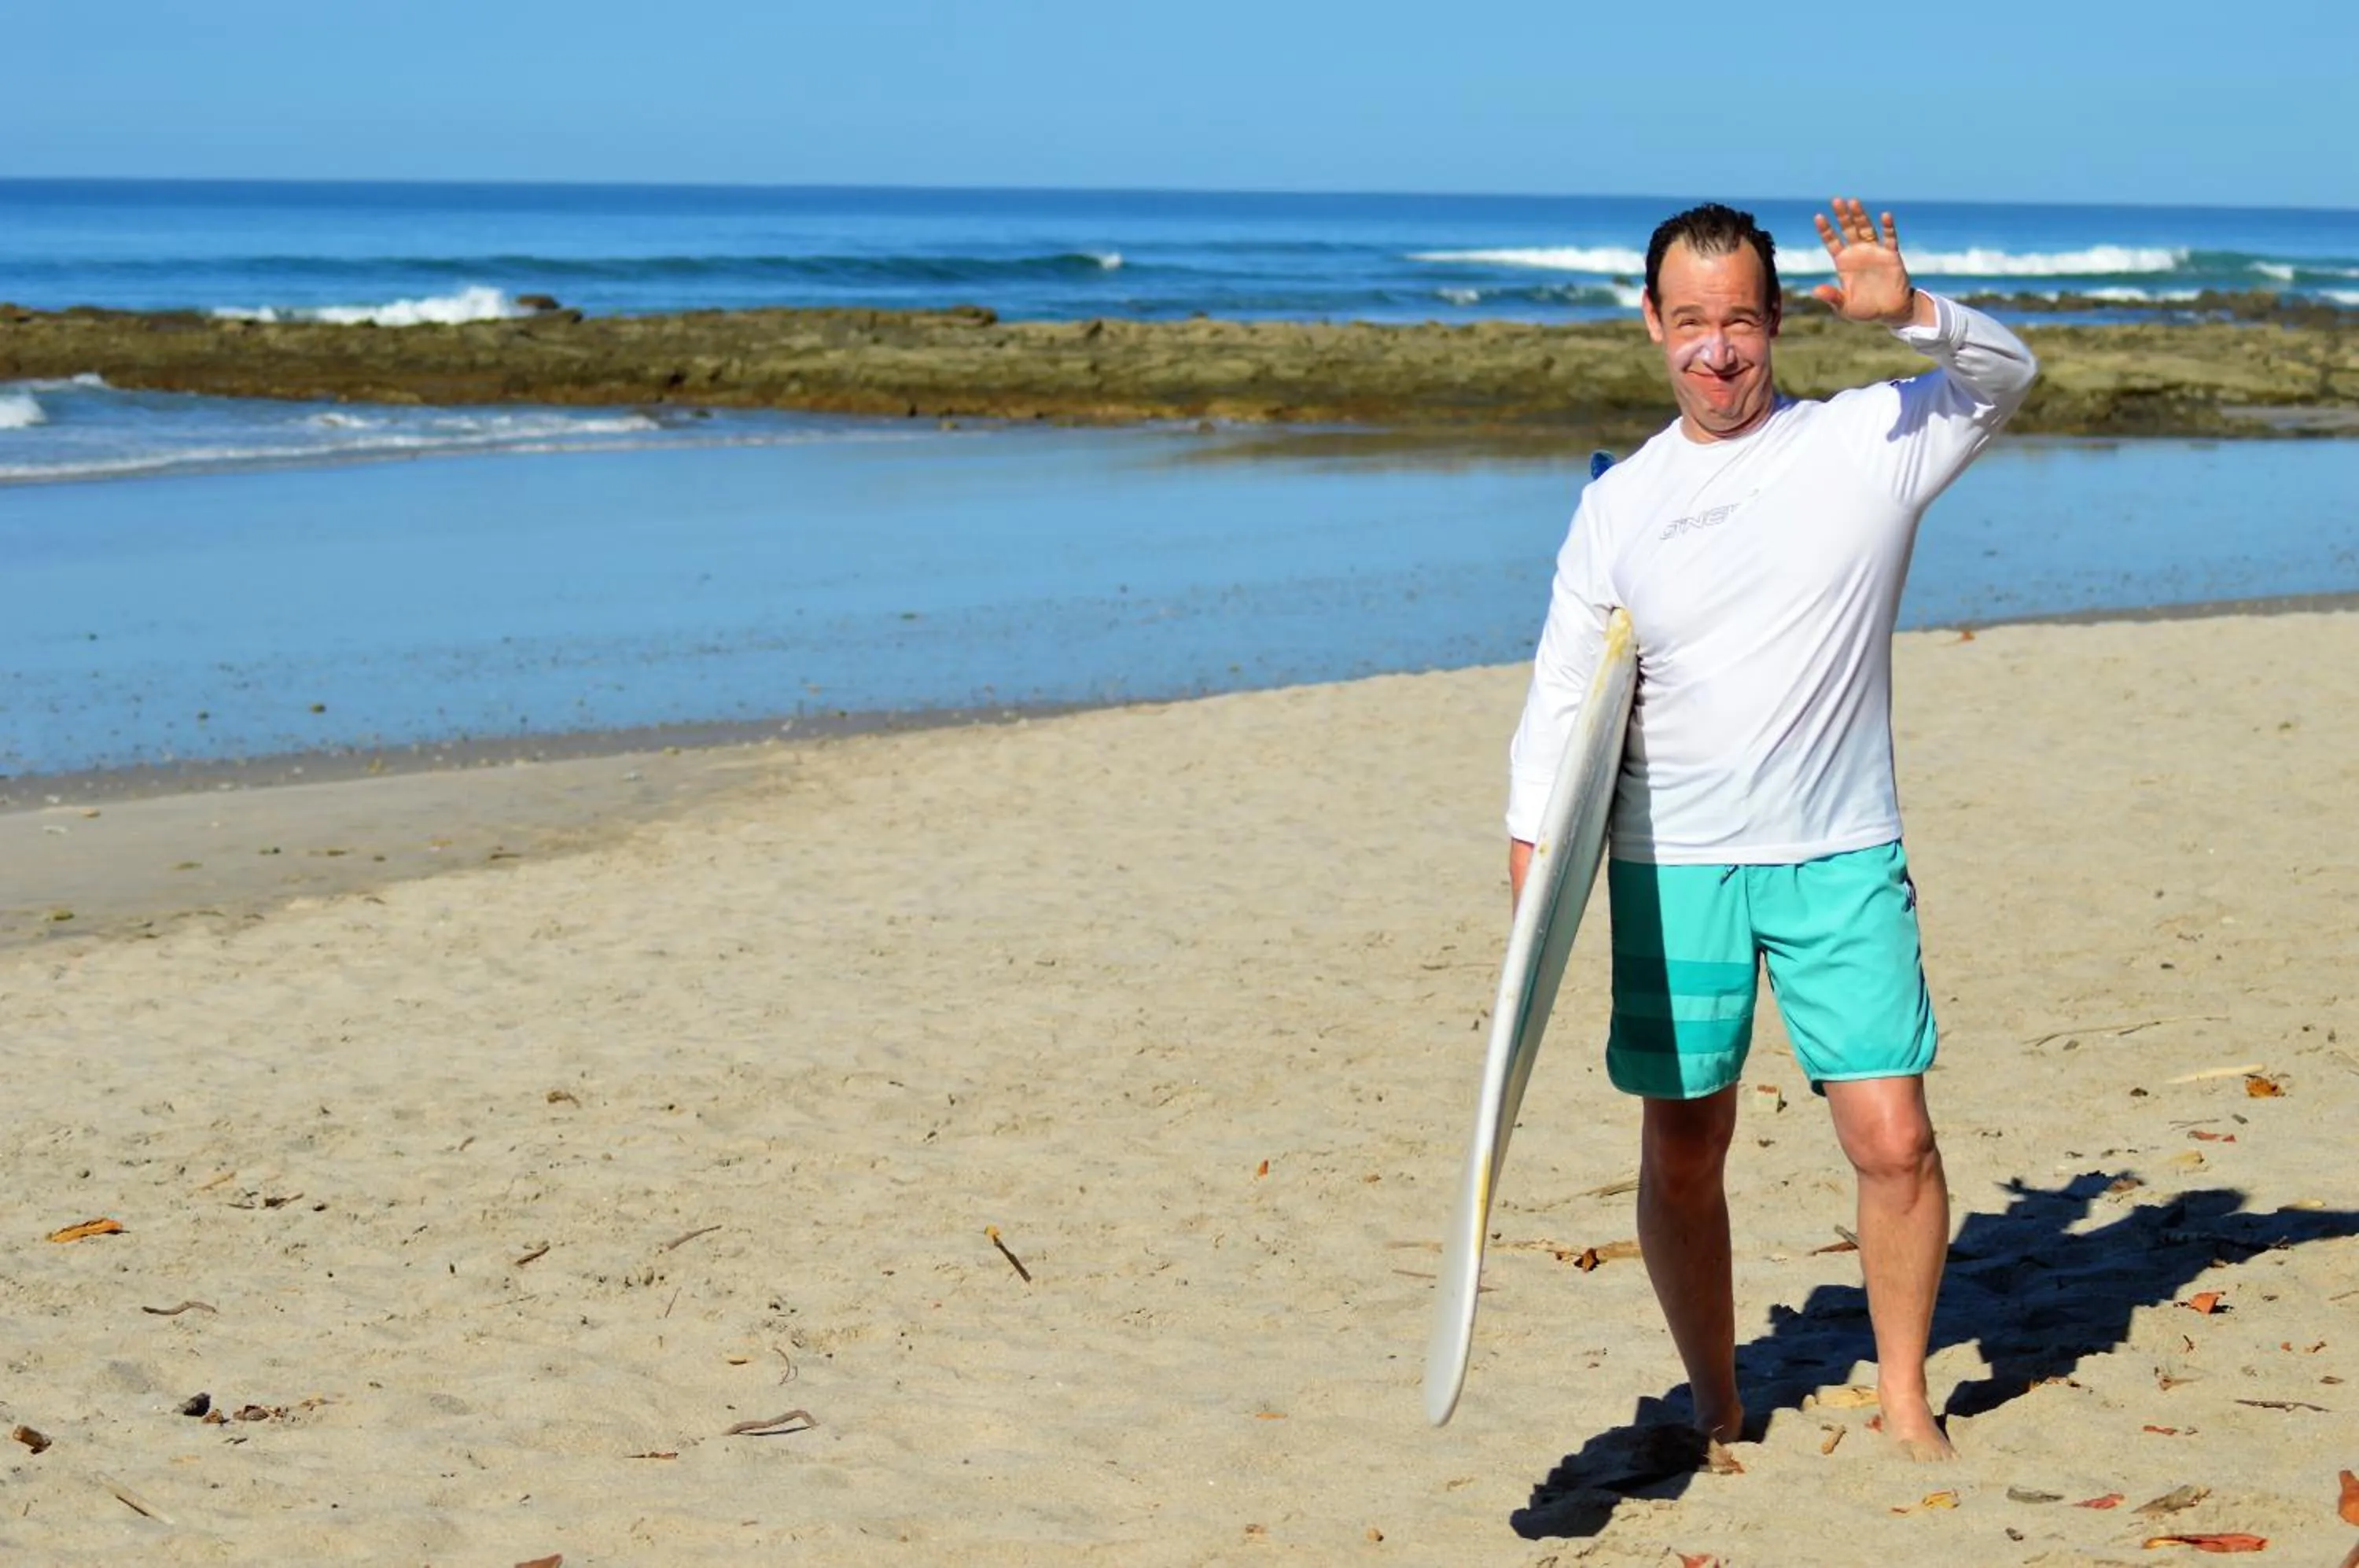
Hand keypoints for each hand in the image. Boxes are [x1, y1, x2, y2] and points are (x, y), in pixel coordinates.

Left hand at [1810, 198, 1916, 324]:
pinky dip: (1888, 227)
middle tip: (1836, 200)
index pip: (1832, 241)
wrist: (1890, 312)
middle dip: (1842, 216)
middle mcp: (1858, 253)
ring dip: (1861, 216)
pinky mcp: (1891, 255)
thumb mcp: (1844, 306)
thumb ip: (1832, 297)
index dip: (1825, 229)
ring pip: (1867, 229)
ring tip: (1854, 202)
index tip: (1818, 216)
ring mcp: (1875, 251)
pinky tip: (1885, 215)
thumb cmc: (1865, 309)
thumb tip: (1815, 291)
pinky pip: (1890, 238)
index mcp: (1843, 262)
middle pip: (1848, 229)